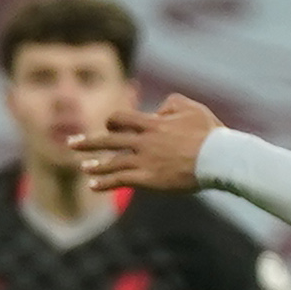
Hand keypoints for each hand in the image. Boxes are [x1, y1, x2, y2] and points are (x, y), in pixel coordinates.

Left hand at [80, 90, 220, 196]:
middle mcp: (143, 141)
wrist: (218, 158)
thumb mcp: (192, 108)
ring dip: (95, 164)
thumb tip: (158, 109)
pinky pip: (120, 181)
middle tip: (72, 143)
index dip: (113, 121)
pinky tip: (92, 186)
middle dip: (88, 142)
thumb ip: (172, 103)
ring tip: (82, 166)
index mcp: (152, 123)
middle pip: (108, 140)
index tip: (109, 125)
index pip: (121, 118)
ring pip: (111, 162)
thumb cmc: (210, 134)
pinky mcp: (148, 180)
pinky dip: (104, 183)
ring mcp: (144, 161)